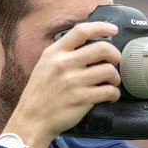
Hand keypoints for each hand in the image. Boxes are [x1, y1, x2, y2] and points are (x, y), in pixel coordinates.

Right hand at [3, 22, 121, 147]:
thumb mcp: (44, 66)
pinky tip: (110, 96)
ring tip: (112, 82)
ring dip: (116, 77)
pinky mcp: (82, 99)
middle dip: (115, 55)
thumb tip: (88, 46)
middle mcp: (64, 64)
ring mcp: (74, 82)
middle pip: (103, 48)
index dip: (101, 27)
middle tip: (115, 61)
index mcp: (55, 53)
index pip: (81, 31)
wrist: (32, 120)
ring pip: (109, 71)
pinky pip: (109, 91)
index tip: (112, 30)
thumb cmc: (39, 94)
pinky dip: (114, 94)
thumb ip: (62, 54)